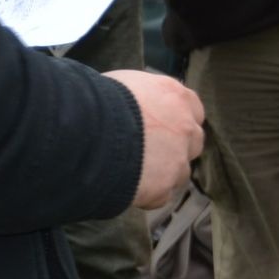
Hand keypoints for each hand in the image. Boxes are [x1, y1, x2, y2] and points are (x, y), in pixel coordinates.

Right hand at [110, 69, 203, 209]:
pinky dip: (145, 195)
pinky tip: (123, 187)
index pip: (191, 109)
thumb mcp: (122, 83)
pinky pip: (159, 196)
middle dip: (175, 147)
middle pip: (192, 141)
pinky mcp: (163, 187)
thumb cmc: (97, 101)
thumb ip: (138, 95)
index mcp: (176, 96)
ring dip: (161, 174)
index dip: (175, 119)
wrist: (86, 131)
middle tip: (147, 151)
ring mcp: (178, 159)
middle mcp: (185, 127)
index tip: (161, 125)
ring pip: (179, 172)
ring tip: (131, 172)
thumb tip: (128, 100)